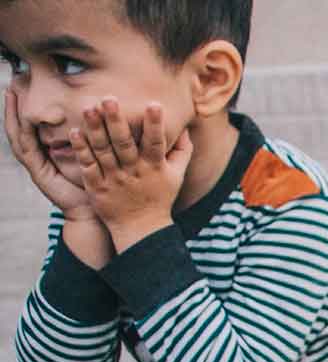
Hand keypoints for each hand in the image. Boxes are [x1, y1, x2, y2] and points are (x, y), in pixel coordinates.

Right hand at [3, 88, 94, 223]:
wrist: (93, 211)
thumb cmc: (97, 183)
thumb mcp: (92, 153)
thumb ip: (91, 136)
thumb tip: (100, 110)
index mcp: (48, 150)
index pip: (32, 123)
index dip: (28, 104)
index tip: (26, 82)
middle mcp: (38, 156)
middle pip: (20, 125)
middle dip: (14, 104)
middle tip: (13, 81)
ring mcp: (35, 164)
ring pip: (18, 134)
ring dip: (13, 114)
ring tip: (11, 93)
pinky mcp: (38, 173)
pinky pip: (27, 149)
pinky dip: (25, 133)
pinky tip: (24, 118)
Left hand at [70, 97, 192, 252]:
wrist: (140, 229)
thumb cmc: (160, 197)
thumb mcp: (177, 175)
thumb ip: (183, 151)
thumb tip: (184, 127)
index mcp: (154, 167)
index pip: (156, 143)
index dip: (155, 124)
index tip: (154, 104)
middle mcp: (133, 172)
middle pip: (124, 144)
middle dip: (116, 121)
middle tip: (109, 98)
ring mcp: (113, 179)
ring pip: (103, 151)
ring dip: (95, 129)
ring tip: (88, 108)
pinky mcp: (97, 186)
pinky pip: (88, 165)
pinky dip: (81, 150)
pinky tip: (74, 132)